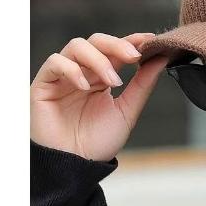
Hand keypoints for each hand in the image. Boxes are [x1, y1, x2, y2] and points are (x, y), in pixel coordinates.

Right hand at [30, 32, 167, 160]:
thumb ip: (143, 84)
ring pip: (77, 46)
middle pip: (96, 41)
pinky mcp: (44, 84)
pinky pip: (54, 63)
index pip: (115, 49)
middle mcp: (83, 72)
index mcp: (102, 76)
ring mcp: (63, 77)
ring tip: (113, 81)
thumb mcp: (127, 111)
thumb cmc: (98, 142)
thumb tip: (162, 58)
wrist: (76, 166)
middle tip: (134, 56)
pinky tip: (86, 86)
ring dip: (98, 59)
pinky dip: (72, 70)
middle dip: (117, 45)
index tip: (150, 39)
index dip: (131, 40)